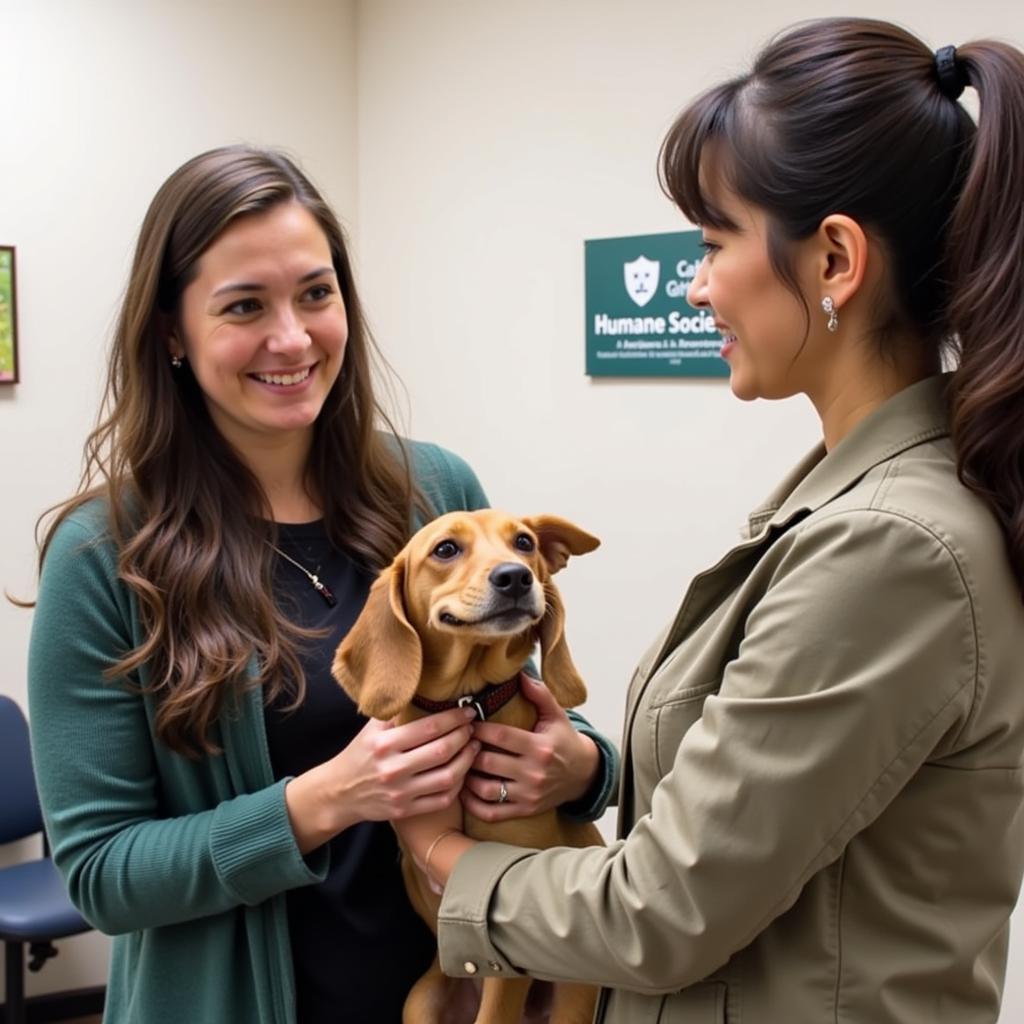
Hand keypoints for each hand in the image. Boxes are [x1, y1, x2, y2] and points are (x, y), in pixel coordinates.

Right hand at [285, 706, 478, 852]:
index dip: (454, 718)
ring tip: (474, 748)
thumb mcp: (370, 729)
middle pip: (442, 751)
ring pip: (447, 777)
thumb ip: (394, 712)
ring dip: (467, 760)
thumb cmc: (359, 755)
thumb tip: (422, 689)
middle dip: (464, 736)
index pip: (429, 727)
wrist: (338, 793)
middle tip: (472, 728)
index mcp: (384, 744)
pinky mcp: (405, 811)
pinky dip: (458, 786)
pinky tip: (462, 772)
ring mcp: (400, 792)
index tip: (468, 711)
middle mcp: (393, 769)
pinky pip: (441, 799)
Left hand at [461, 674, 598, 822]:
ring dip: (466, 777)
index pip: (500, 737)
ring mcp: (528, 795)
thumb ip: (539, 693)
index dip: (478, 729)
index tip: (467, 722)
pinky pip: (491, 812)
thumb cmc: (565, 741)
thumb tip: (519, 674)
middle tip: (458, 743)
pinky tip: (464, 790)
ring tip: (459, 764)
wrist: (583, 774)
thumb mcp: (556, 715)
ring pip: (485, 789)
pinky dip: (472, 804)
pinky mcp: (524, 810)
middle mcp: (534, 773)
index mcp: (540, 747)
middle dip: (468, 751)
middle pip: (488, 763)